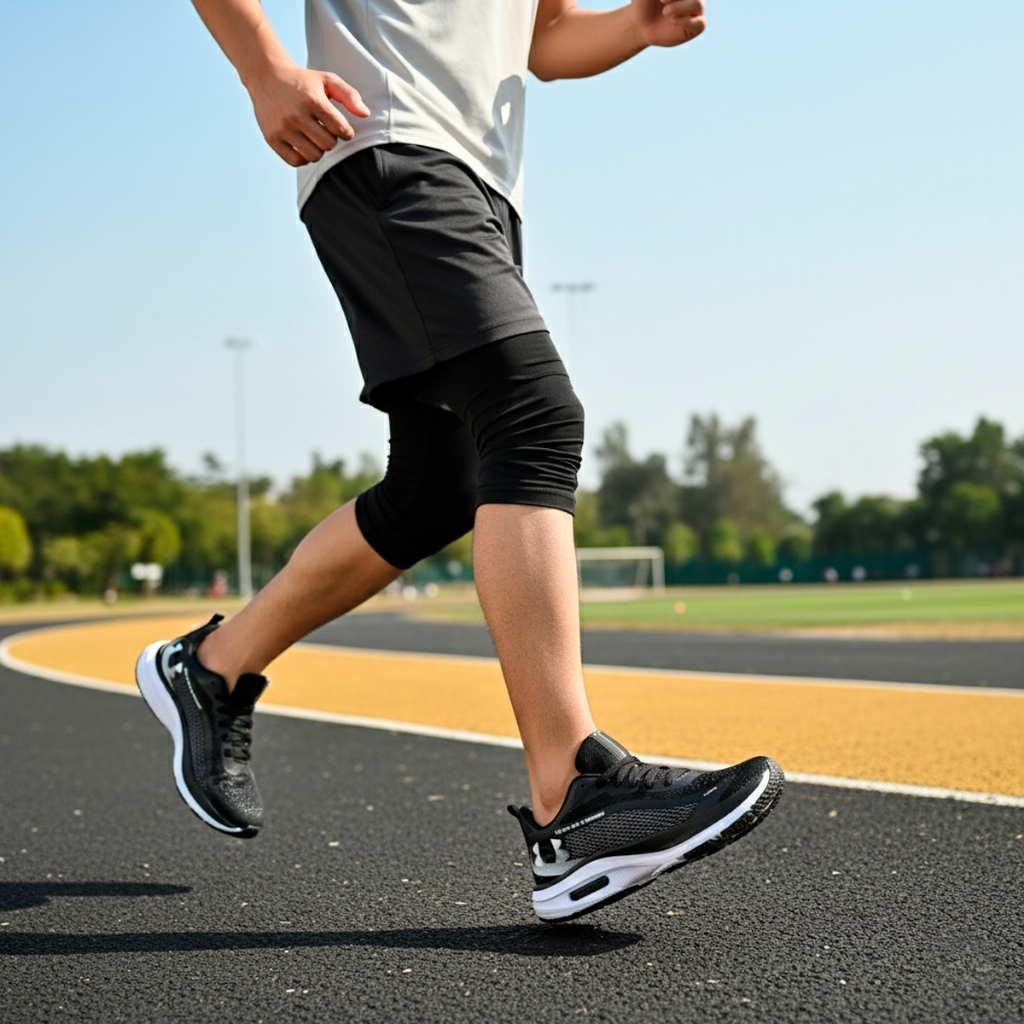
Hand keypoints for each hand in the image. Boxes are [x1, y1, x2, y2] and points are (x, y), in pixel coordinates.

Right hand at [246, 63, 368, 166]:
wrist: (267, 77)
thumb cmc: (303, 81)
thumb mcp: (327, 80)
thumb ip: (349, 95)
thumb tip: (366, 114)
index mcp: (312, 100)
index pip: (341, 129)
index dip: (346, 132)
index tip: (341, 128)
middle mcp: (296, 115)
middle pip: (328, 145)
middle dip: (331, 140)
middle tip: (325, 130)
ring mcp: (283, 128)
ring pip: (314, 156)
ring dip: (318, 150)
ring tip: (314, 137)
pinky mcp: (272, 139)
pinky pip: (296, 162)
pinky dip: (303, 158)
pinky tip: (303, 145)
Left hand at [632, 0, 705, 47]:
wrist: (640, 25)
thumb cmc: (644, 4)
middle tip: (662, 0)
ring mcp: (695, 12)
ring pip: (698, 5)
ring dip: (681, 7)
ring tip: (666, 12)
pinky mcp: (695, 28)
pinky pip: (700, 24)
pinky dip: (687, 21)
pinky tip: (674, 21)